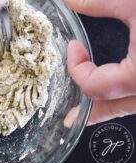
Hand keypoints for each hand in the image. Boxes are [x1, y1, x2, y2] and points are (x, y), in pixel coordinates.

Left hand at [64, 0, 135, 124]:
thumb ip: (99, 4)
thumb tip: (71, 1)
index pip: (93, 86)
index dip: (76, 66)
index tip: (74, 47)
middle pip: (110, 109)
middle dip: (88, 110)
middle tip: (71, 113)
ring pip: (129, 107)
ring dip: (108, 105)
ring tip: (91, 104)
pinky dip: (126, 96)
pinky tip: (119, 88)